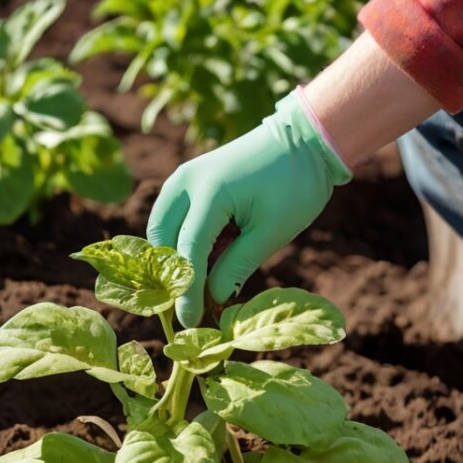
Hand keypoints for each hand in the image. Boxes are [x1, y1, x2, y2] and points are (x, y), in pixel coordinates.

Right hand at [147, 89, 351, 326]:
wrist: (302, 141)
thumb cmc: (295, 185)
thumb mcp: (271, 232)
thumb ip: (237, 266)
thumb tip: (212, 298)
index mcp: (210, 193)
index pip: (187, 252)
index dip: (186, 291)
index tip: (189, 322)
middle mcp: (186, 182)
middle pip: (161, 240)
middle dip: (172, 275)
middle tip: (191, 306)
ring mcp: (183, 177)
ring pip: (160, 229)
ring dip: (174, 258)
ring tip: (198, 285)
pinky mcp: (187, 179)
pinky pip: (171, 217)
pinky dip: (180, 241)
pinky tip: (203, 260)